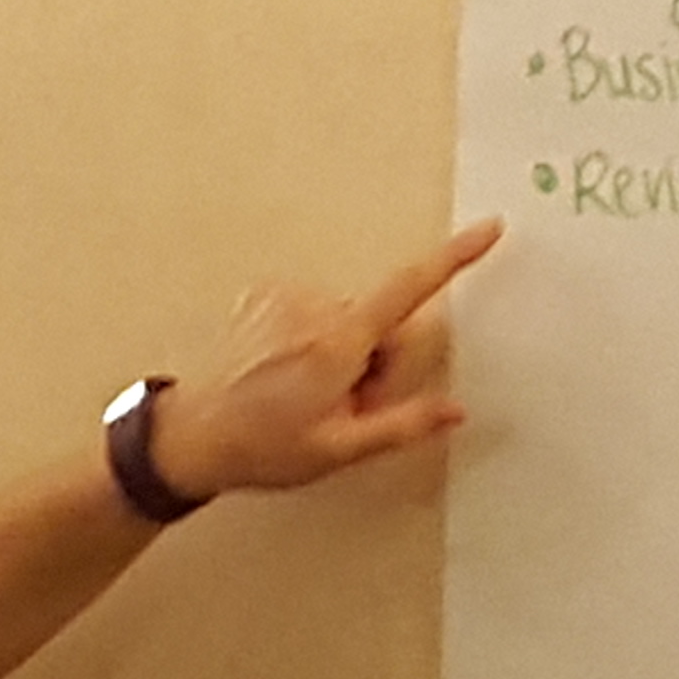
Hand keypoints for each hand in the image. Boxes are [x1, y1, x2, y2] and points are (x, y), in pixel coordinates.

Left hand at [146, 218, 504, 503]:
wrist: (190, 437)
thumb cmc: (261, 447)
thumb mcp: (339, 449)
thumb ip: (403, 425)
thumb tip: (455, 411)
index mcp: (337, 342)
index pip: (409, 289)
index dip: (454, 258)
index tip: (488, 230)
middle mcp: (311, 308)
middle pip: (381, 323)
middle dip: (377, 364)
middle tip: (345, 408)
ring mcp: (283, 299)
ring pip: (348, 320)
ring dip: (344, 354)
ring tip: (310, 396)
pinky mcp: (262, 297)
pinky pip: (314, 314)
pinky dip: (314, 340)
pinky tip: (287, 374)